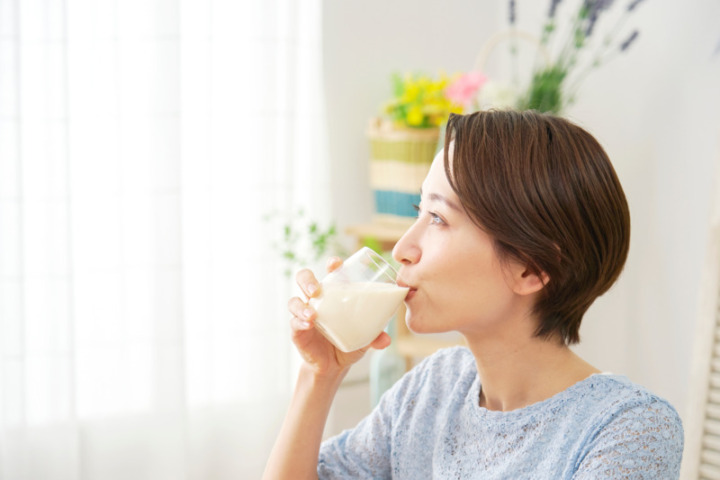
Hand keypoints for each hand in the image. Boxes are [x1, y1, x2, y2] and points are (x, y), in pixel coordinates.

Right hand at [288, 257, 390, 376]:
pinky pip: (294, 323)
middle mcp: (317, 300)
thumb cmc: (348, 341)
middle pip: (304, 279)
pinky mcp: (298, 331)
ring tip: (313, 315)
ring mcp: (304, 314)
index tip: (336, 263)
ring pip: (294, 301)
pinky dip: (299, 322)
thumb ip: (375, 336)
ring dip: (301, 306)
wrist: (334, 366)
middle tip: (316, 289)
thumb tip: (386, 339)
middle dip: (307, 280)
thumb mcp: (364, 338)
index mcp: (333, 294)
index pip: (330, 272)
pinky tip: (307, 325)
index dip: (331, 264)